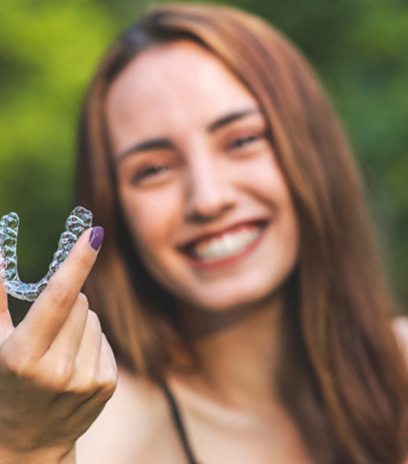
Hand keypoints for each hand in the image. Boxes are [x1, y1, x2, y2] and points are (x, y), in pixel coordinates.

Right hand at [0, 227, 116, 458]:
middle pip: (80, 302)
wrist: (29, 442)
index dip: (77, 261)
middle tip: (47, 330)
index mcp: (24, 356)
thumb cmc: (3, 385)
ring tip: (58, 352)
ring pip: (95, 319)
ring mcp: (86, 380)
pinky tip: (74, 366)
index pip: (58, 296)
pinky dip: (91, 344)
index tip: (94, 233)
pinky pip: (105, 340)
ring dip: (79, 325)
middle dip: (66, 303)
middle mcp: (58, 370)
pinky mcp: (107, 385)